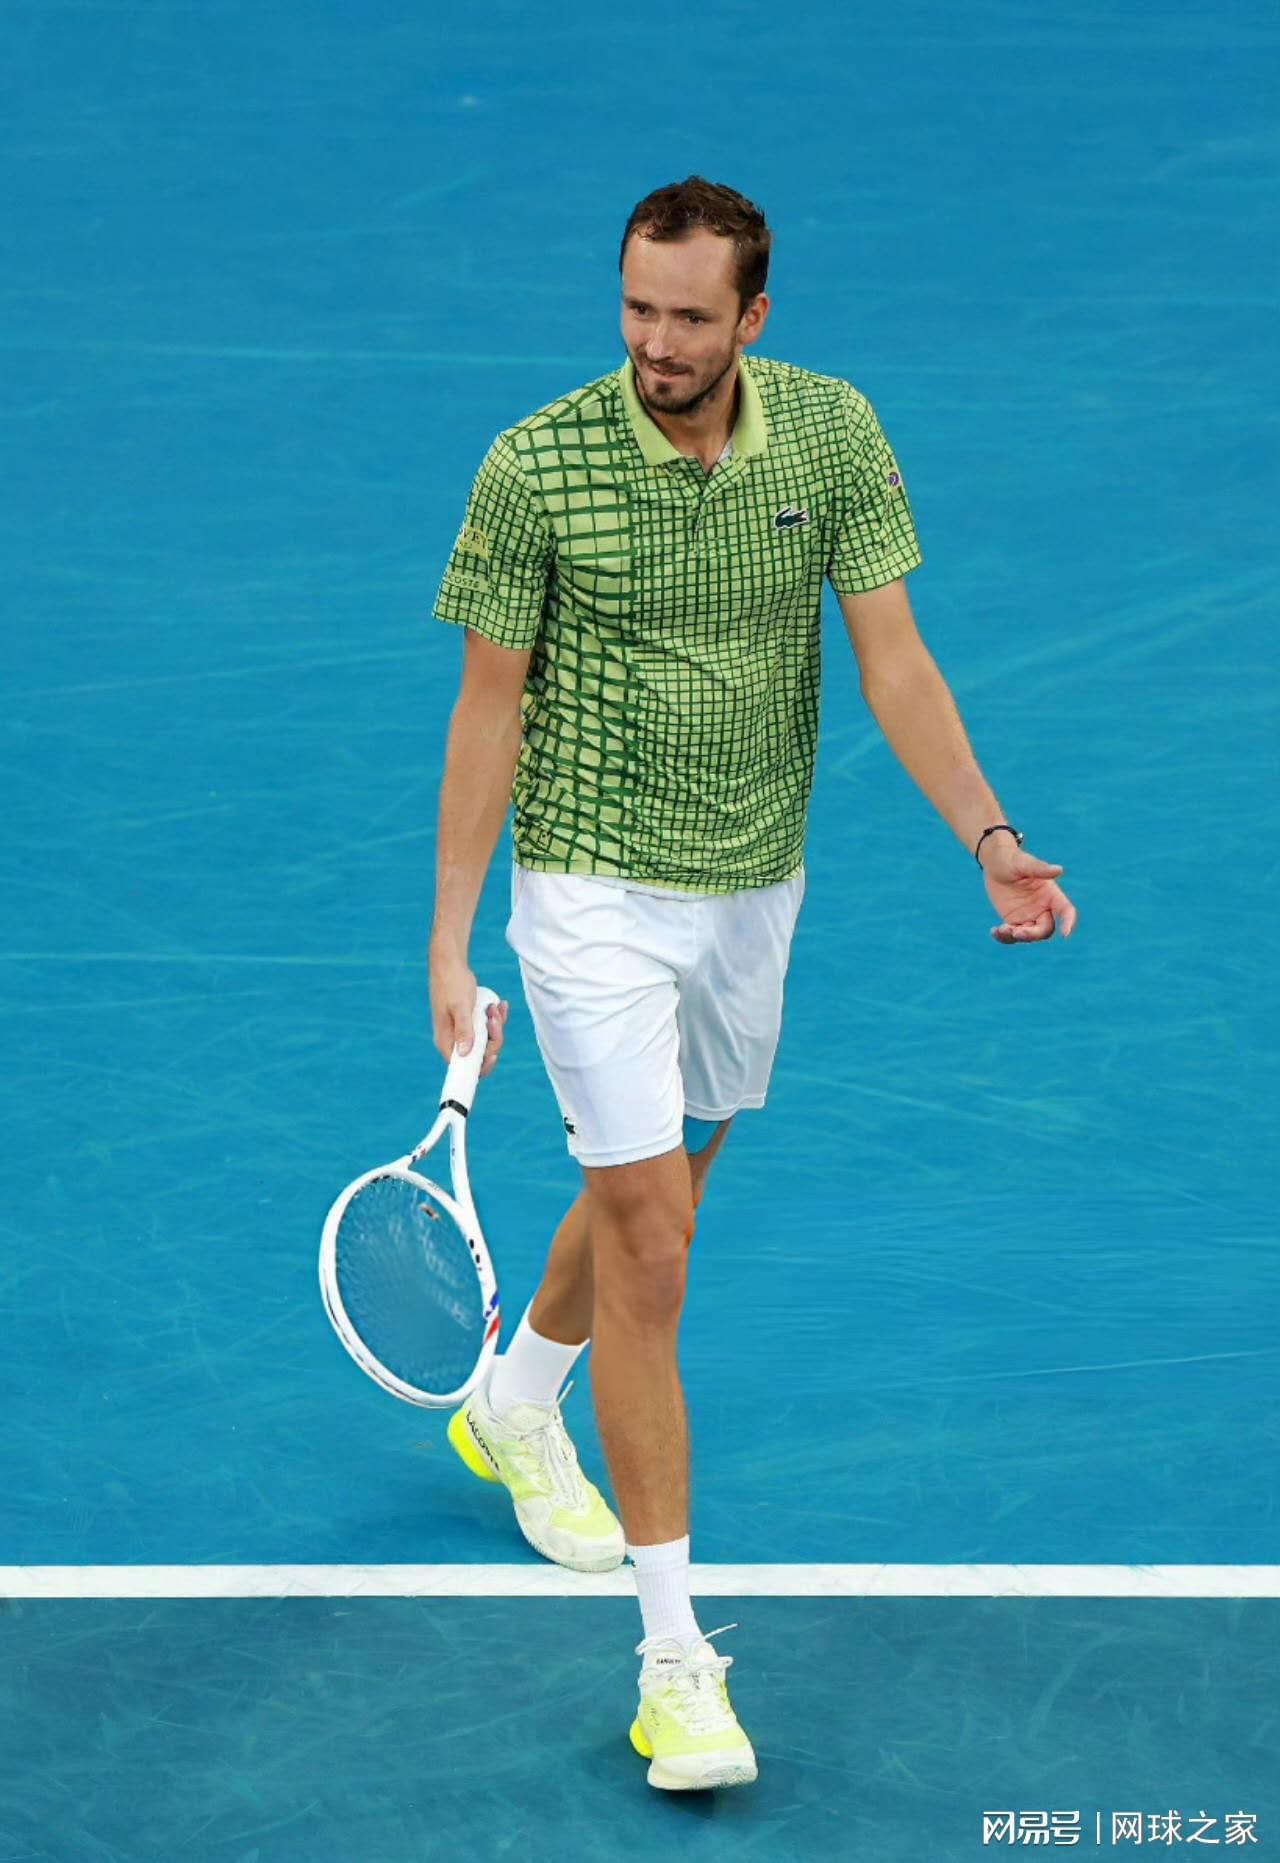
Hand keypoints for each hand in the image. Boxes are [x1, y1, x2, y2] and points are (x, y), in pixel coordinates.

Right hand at [428, 949, 509, 1075]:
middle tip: (493, 1018)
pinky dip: (495, 1018)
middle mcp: (454, 1039)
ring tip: (494, 1007)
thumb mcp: (460, 1007)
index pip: (463, 1067)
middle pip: (480, 1053)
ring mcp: (463, 1029)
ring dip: (496, 1025)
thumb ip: (464, 1030)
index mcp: (446, 1041)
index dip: (480, 1065)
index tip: (493, 1055)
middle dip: (493, 1038)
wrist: (450, 963)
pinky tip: (499, 1005)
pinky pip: (486, 1027)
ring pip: (486, 1039)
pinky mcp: (470, 1020)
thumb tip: (465, 1054)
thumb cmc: (451, 984)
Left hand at [982, 842, 1076, 943]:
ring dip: (1016, 937)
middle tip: (1016, 932)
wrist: (995, 863)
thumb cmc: (1012, 859)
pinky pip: (1012, 935)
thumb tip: (1059, 869)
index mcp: (1051, 894)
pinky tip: (994, 932)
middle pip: (1045, 929)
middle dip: (1033, 934)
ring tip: (1001, 930)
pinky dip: (1004, 938)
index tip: (1065, 934)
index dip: (1068, 922)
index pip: (1066, 910)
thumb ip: (1039, 869)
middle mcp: (1043, 908)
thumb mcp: (1023, 863)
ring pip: (1029, 935)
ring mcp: (1028, 916)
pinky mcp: (1013, 920)